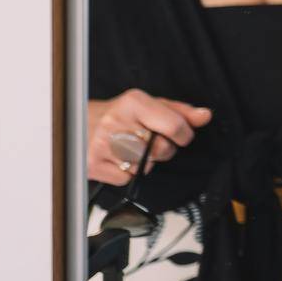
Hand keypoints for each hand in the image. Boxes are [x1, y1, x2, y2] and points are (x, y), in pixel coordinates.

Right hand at [87, 90, 212, 186]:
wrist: (76, 122)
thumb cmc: (118, 113)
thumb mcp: (149, 105)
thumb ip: (179, 112)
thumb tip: (205, 116)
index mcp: (134, 102)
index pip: (174, 126)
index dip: (185, 135)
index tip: (182, 136)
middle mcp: (116, 121)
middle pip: (161, 149)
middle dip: (164, 149)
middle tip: (150, 141)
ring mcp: (102, 144)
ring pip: (145, 165)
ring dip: (145, 161)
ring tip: (131, 147)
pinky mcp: (93, 165)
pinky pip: (127, 178)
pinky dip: (128, 172)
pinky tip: (118, 158)